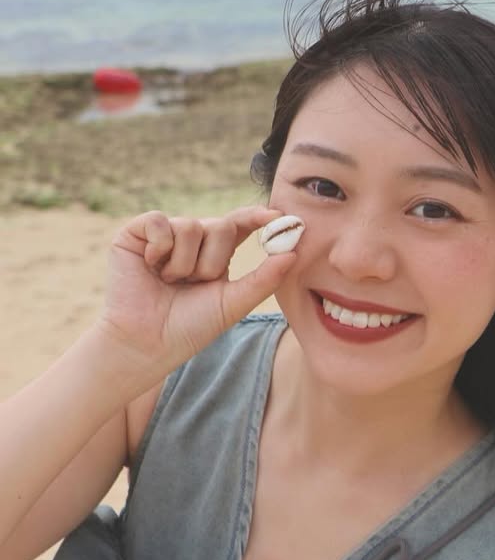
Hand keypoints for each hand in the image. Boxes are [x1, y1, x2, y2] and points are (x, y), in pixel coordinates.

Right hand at [95, 205, 297, 379]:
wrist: (149, 343)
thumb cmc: (191, 327)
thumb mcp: (234, 303)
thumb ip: (265, 279)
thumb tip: (294, 253)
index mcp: (216, 253)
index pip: (240, 224)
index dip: (257, 217)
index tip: (278, 217)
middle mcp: (192, 239)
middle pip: (221, 226)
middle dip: (213, 262)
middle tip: (194, 284)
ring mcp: (164, 235)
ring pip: (191, 226)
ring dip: (184, 263)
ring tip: (169, 282)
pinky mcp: (136, 233)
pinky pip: (159, 222)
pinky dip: (160, 247)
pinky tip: (151, 267)